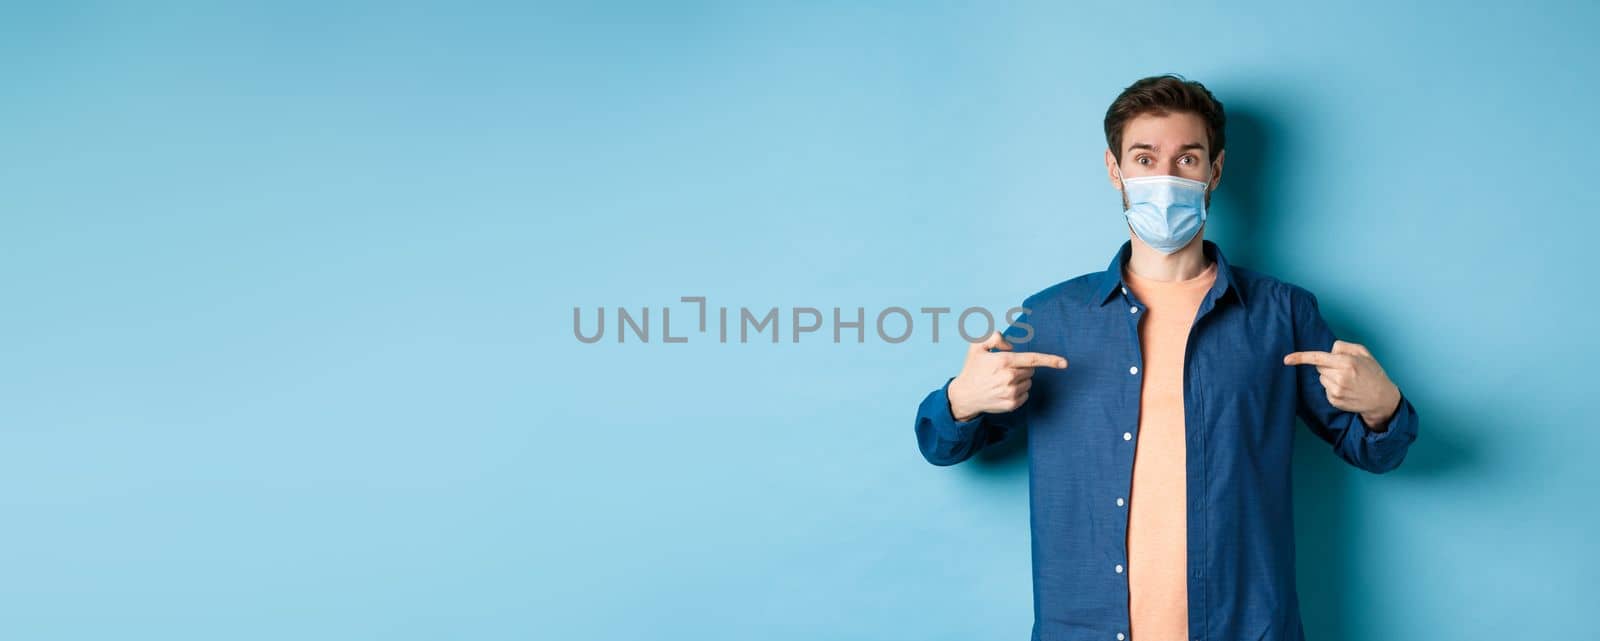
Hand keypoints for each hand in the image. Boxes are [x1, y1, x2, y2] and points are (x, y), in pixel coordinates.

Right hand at [947, 332, 1067, 421]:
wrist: (964, 396)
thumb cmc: (972, 369)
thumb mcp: (977, 347)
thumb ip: (994, 338)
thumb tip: (1011, 346)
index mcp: (1004, 361)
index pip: (1032, 359)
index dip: (1051, 360)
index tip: (1065, 363)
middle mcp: (1009, 377)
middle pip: (1030, 370)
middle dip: (1022, 368)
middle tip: (1004, 370)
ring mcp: (1011, 392)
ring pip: (1029, 382)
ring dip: (1020, 380)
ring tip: (1001, 381)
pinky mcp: (1011, 404)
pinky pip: (1025, 394)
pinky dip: (1018, 392)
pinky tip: (1003, 391)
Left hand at [1283, 339, 1401, 430]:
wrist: (1382, 399)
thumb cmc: (1373, 373)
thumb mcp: (1364, 353)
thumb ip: (1344, 346)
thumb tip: (1328, 349)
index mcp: (1347, 363)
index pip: (1318, 358)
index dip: (1300, 358)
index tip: (1286, 359)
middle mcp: (1340, 377)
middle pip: (1319, 367)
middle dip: (1327, 366)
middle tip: (1345, 370)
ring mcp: (1336, 391)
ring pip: (1321, 378)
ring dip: (1330, 377)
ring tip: (1348, 380)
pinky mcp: (1334, 400)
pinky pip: (1325, 389)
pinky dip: (1332, 388)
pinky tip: (1346, 389)